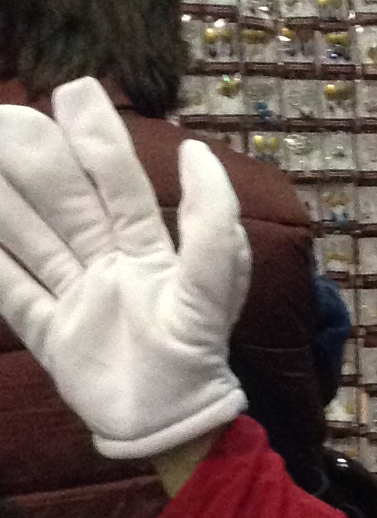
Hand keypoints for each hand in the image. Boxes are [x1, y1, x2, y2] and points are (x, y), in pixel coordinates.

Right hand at [0, 77, 248, 458]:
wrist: (174, 427)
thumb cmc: (198, 356)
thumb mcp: (214, 289)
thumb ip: (211, 226)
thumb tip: (198, 153)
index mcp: (150, 249)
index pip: (118, 183)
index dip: (98, 138)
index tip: (72, 91)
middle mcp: (109, 264)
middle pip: (66, 202)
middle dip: (36, 160)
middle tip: (4, 117)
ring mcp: (77, 296)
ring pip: (31, 238)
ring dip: (3, 202)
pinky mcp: (50, 334)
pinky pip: (11, 291)